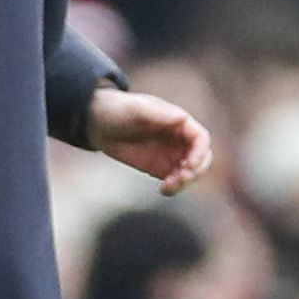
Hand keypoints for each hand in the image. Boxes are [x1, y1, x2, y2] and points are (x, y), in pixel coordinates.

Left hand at [86, 88, 213, 196]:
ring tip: (167, 186)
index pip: (201, 138)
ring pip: (191, 172)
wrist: (96, 123)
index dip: (200, 153)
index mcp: (178, 121)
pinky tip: (162, 189)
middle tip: (178, 178)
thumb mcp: (135, 110)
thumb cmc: (117, 109)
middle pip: (202, 158)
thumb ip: (158, 114)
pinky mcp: (160, 167)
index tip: (189, 165)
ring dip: (185, 182)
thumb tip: (182, 118)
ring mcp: (171, 154)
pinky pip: (175, 180)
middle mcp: (179, 138)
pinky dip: (174, 187)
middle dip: (195, 171)